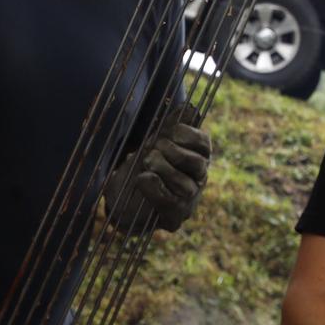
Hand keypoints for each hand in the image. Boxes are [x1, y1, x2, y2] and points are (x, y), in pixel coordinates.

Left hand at [105, 106, 210, 231]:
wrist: (121, 194)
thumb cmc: (142, 165)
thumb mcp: (154, 141)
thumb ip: (171, 126)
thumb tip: (192, 108)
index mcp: (197, 156)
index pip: (204, 143)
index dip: (187, 135)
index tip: (168, 133)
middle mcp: (198, 179)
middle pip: (197, 164)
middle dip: (173, 152)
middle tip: (153, 148)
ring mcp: (189, 200)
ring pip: (186, 186)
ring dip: (163, 169)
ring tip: (147, 162)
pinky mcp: (175, 217)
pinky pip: (171, 203)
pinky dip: (154, 188)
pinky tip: (142, 178)